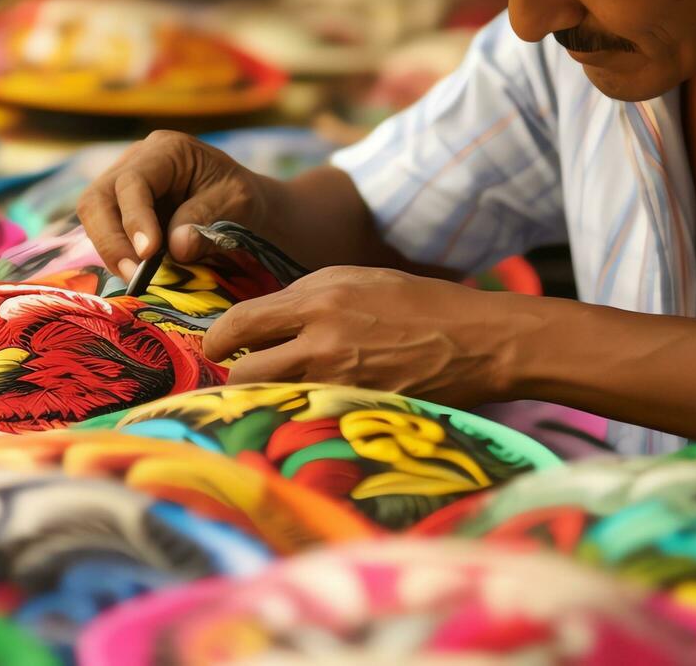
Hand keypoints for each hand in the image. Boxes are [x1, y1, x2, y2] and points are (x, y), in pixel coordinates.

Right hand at [78, 130, 280, 279]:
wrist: (243, 207)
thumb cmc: (241, 199)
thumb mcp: (237, 204)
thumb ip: (206, 220)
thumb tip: (175, 248)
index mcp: (167, 150)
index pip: (133, 181)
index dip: (135, 218)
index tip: (148, 253)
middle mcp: (136, 161)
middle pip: (98, 198)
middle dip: (111, 240)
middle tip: (134, 274)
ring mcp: (122, 185)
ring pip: (93, 216)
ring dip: (110, 251)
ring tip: (137, 278)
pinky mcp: (119, 210)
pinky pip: (103, 232)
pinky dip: (115, 255)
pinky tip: (136, 273)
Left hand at [202, 266, 543, 406]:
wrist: (479, 339)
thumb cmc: (420, 302)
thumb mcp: (360, 279)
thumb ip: (308, 298)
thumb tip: (264, 321)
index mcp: (321, 298)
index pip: (241, 322)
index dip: (218, 338)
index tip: (216, 345)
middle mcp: (324, 340)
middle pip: (247, 370)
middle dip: (236, 374)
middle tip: (242, 374)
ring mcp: (342, 380)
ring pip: (273, 399)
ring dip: (266, 398)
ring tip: (272, 393)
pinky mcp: (360, 409)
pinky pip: (309, 416)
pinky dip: (299, 414)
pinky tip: (305, 410)